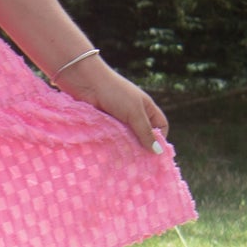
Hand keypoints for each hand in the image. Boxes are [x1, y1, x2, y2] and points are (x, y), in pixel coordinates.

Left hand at [53, 59, 168, 154]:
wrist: (86, 83)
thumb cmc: (115, 93)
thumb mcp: (135, 112)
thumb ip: (145, 132)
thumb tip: (158, 152)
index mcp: (146, 108)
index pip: (160, 126)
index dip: (160, 138)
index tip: (154, 153)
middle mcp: (133, 114)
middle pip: (142, 136)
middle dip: (141, 148)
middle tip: (139, 164)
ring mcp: (118, 120)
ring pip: (126, 140)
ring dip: (126, 149)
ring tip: (124, 163)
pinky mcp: (104, 125)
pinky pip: (112, 139)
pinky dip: (112, 146)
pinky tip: (111, 155)